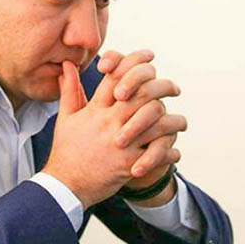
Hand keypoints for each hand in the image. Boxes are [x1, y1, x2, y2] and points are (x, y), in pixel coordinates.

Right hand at [42, 50, 178, 209]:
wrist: (64, 186)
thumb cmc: (66, 150)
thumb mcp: (65, 117)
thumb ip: (70, 90)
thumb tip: (68, 65)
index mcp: (95, 110)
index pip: (116, 76)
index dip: (134, 62)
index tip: (150, 57)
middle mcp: (109, 123)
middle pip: (142, 95)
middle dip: (162, 87)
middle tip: (175, 89)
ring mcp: (120, 144)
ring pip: (156, 123)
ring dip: (173, 122)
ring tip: (180, 123)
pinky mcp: (128, 165)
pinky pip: (157, 154)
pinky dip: (169, 152)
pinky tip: (174, 151)